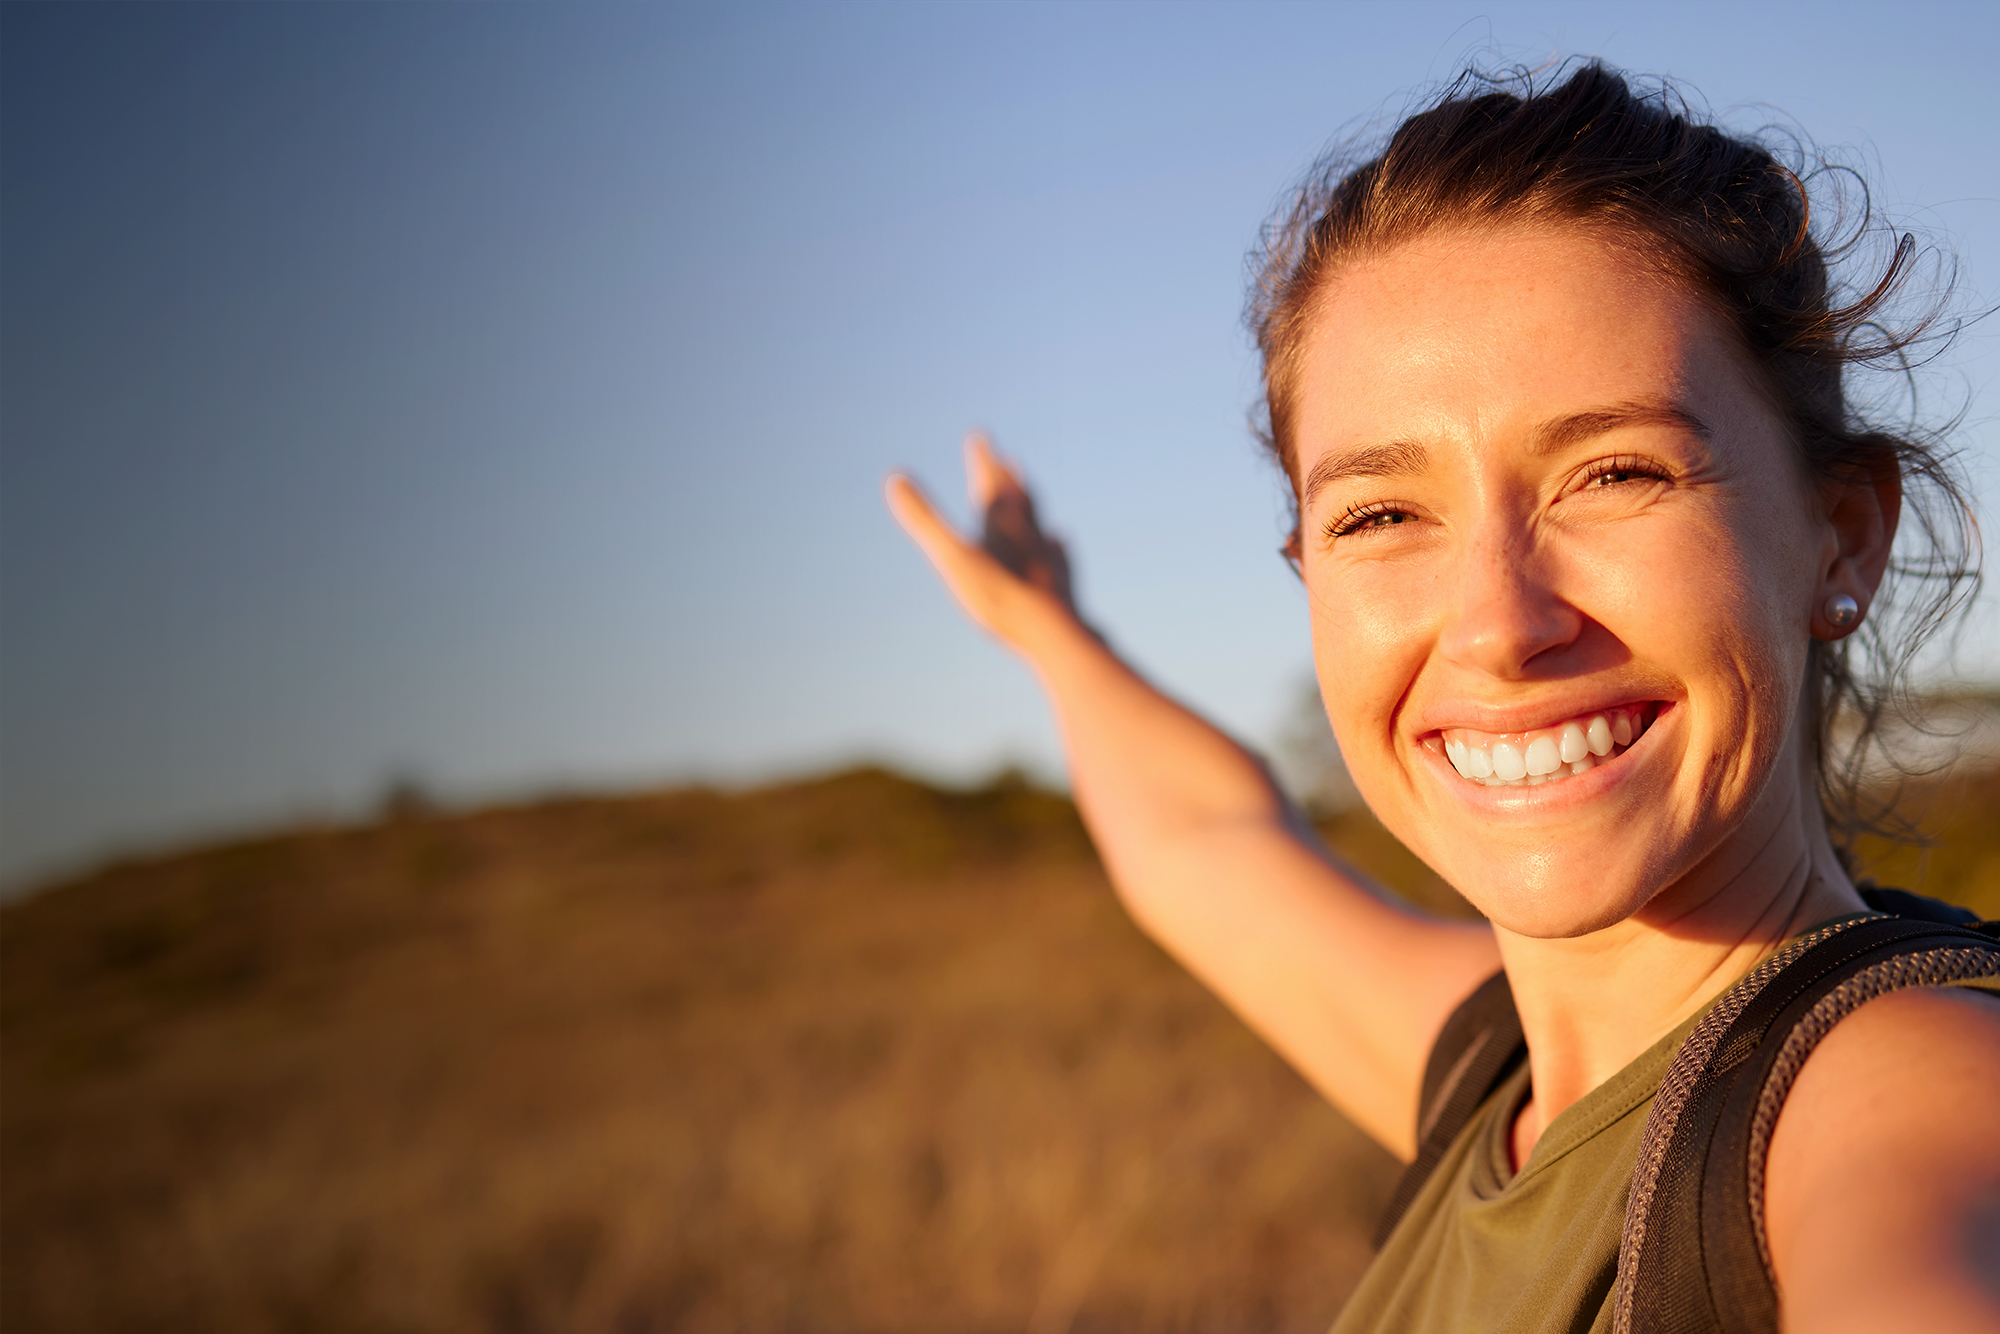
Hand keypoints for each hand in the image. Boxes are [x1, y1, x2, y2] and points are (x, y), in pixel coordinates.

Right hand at [885, 432, 1085, 652]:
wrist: (1053, 632)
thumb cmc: (1000, 595)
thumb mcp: (953, 556)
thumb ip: (924, 519)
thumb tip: (893, 477)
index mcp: (1002, 526)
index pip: (991, 484)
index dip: (984, 459)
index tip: (980, 435)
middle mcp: (1030, 536)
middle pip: (1020, 499)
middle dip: (1010, 479)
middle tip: (1009, 460)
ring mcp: (1049, 559)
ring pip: (1041, 524)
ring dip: (1033, 508)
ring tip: (1031, 496)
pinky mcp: (1064, 586)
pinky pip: (1061, 557)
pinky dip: (1057, 544)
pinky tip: (1061, 542)